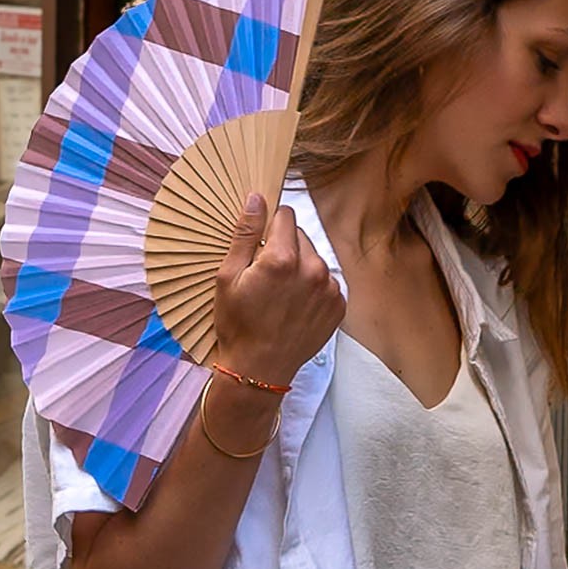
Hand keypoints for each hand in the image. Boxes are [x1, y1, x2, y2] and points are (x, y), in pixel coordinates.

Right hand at [213, 194, 344, 385]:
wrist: (260, 369)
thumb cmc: (238, 324)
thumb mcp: (228, 276)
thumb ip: (245, 234)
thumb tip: (257, 199)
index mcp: (282, 259)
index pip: (285, 216)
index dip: (270, 226)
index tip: (260, 243)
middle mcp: (313, 269)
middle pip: (301, 237)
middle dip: (285, 247)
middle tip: (267, 275)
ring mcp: (329, 289)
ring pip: (315, 259)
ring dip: (301, 267)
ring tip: (282, 293)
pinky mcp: (339, 305)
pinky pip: (326, 282)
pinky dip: (313, 288)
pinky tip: (296, 305)